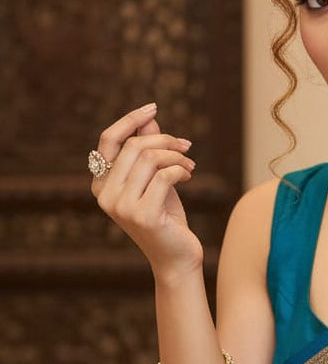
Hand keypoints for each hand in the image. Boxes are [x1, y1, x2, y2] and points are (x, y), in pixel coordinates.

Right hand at [91, 102, 202, 276]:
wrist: (177, 257)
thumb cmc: (166, 217)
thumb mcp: (155, 179)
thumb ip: (148, 150)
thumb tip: (149, 117)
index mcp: (101, 185)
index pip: (109, 140)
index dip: (130, 120)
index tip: (152, 107)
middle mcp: (105, 196)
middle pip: (135, 147)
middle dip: (165, 140)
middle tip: (185, 146)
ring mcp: (121, 207)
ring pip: (151, 159)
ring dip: (177, 157)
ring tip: (189, 165)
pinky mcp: (143, 216)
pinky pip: (165, 176)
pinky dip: (181, 170)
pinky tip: (188, 176)